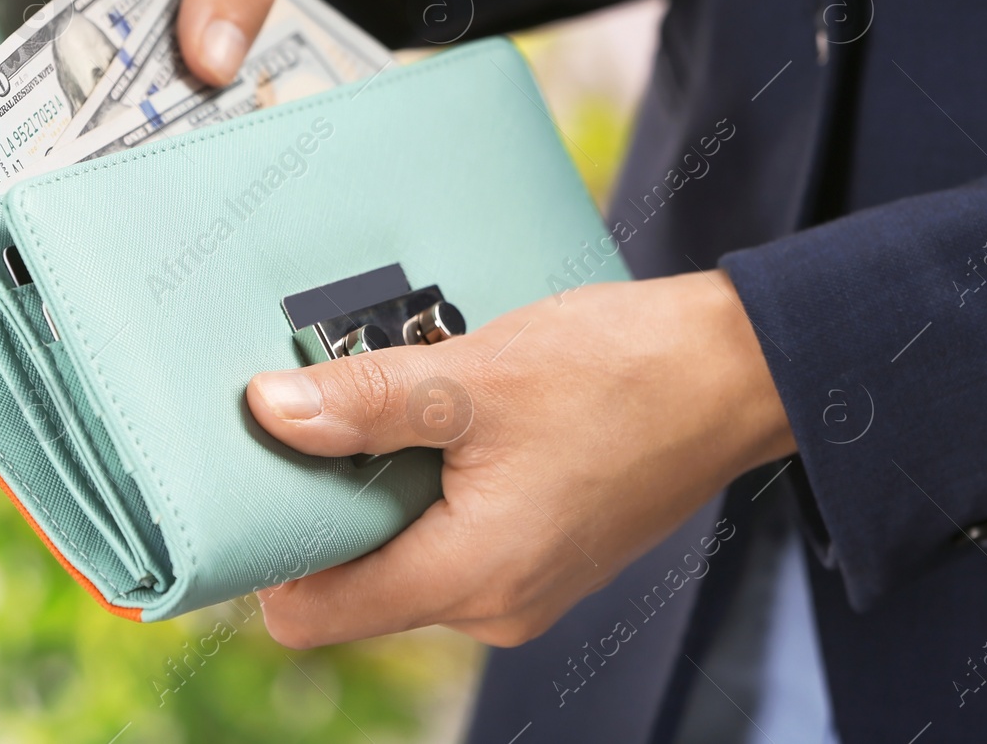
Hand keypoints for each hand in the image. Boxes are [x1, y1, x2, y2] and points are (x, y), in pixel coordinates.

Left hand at [243, 270, 795, 647]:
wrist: (738, 370)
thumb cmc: (623, 373)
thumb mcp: (474, 378)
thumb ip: (364, 403)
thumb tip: (268, 411)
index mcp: (471, 576)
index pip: (314, 615)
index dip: (267, 555)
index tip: (249, 485)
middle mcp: (492, 603)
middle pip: (354, 581)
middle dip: (327, 503)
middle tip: (320, 414)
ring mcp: (520, 582)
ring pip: (402, 551)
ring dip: (382, 484)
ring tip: (392, 402)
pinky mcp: (540, 552)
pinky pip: (449, 534)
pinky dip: (428, 483)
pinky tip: (440, 417)